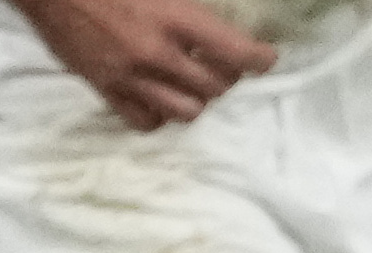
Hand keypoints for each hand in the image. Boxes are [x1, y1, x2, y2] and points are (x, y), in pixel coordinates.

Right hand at [11, 0, 277, 126]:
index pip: (232, 51)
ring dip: (196, 100)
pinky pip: (146, 121)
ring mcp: (129, 77)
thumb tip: (210, 22)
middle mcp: (155, 53)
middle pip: (213, 89)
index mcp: (172, 16)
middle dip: (226, 78)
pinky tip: (161, 97)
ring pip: (184, 112)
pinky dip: (160, 114)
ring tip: (193, 84)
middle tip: (224, 66)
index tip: (266, 58)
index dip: (257, 58)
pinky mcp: (105, 90)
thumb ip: (185, 4)